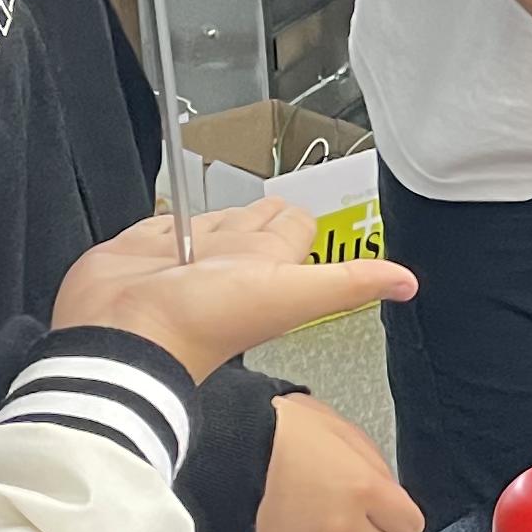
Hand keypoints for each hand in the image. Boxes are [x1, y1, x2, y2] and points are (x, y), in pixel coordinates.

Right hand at [54, 209, 412, 382]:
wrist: (123, 336)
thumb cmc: (203, 323)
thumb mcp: (289, 297)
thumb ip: (347, 282)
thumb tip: (408, 284)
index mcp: (265, 265)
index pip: (292, 228)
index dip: (299, 216)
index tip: (309, 205)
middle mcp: (227, 258)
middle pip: (255, 222)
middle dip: (265, 209)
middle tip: (275, 197)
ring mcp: (183, 254)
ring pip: (212, 223)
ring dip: (220, 212)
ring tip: (230, 196)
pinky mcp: (141, 249)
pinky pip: (161, 224)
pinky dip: (168, 215)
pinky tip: (173, 208)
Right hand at [249, 395, 422, 531]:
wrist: (217, 445)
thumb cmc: (270, 428)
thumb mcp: (334, 425)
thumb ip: (370, 461)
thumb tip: (388, 488)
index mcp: (363, 488)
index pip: (410, 523)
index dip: (399, 515)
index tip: (390, 513)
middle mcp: (342, 527)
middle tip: (354, 519)